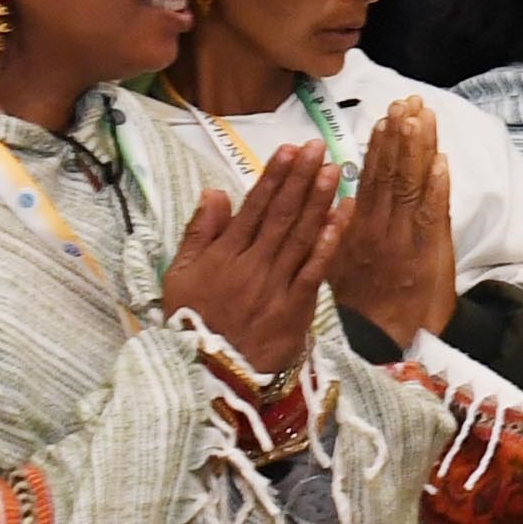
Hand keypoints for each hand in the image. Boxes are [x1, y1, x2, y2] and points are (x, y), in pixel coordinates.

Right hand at [166, 147, 334, 369]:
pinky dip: (329, 240)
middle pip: (281, 214)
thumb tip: (215, 192)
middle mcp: (252, 265)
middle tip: (318, 148)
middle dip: (301, 178)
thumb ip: (198, 233)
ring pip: (300, 235)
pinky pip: (315, 268)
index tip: (290, 150)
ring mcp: (275, 286)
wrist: (209, 376)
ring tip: (334, 170)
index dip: (274, 176)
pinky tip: (343, 215)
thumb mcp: (179, 277)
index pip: (253, 207)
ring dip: (319, 200)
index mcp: (223, 255)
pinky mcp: (295, 307)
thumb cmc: (191, 324)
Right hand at [327, 102, 460, 347]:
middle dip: (402, 135)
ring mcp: (403, 240)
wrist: (383, 348)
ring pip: (411, 186)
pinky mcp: (428, 255)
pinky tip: (441, 160)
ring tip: (424, 116)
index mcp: (354, 230)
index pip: (370, 177)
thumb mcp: (332, 270)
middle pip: (391, 174)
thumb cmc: (359, 313)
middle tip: (409, 102)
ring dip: (419, 148)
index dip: (381, 144)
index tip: (387, 115)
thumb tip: (335, 201)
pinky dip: (437, 186)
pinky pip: (432, 214)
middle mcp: (377, 230)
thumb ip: (335, 234)